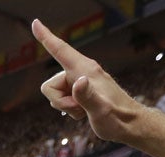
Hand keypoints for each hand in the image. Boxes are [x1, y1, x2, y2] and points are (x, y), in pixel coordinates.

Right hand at [32, 19, 141, 144]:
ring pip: (55, 94)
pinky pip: (63, 99)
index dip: (46, 37)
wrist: (129, 124)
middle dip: (59, 101)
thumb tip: (78, 81)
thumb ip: (87, 96)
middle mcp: (80, 72)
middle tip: (78, 109)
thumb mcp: (101, 110)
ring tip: (84, 111)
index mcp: (84, 70)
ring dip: (66, 107)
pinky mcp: (81, 91)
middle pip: (50, 85)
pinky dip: (70, 109)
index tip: (35, 22)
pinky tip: (85, 112)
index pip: (60, 50)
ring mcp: (80, 82)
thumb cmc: (117, 117)